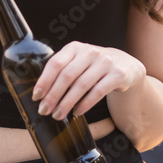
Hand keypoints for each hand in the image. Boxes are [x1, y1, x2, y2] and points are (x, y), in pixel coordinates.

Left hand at [31, 43, 145, 120]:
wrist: (125, 65)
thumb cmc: (93, 66)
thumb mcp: (78, 61)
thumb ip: (63, 70)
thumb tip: (41, 93)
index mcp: (75, 47)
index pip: (55, 63)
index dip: (44, 81)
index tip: (36, 97)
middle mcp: (90, 52)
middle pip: (67, 76)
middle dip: (53, 95)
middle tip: (44, 110)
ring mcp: (105, 62)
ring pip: (81, 85)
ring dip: (67, 103)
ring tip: (58, 115)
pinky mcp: (117, 74)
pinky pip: (98, 92)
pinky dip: (85, 104)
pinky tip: (76, 112)